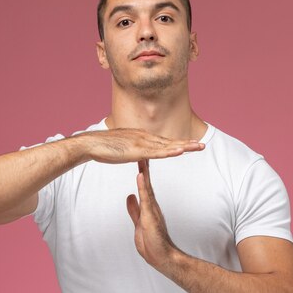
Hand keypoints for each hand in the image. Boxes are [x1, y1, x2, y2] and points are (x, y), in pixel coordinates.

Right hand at [74, 128, 203, 163]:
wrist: (91, 144)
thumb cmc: (103, 147)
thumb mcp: (123, 148)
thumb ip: (133, 150)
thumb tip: (140, 155)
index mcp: (141, 137)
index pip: (163, 141)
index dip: (178, 143)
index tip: (191, 145)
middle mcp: (144, 137)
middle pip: (169, 141)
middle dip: (187, 144)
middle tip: (202, 145)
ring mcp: (141, 143)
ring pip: (166, 146)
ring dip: (183, 146)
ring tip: (197, 147)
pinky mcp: (136, 150)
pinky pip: (156, 152)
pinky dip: (169, 151)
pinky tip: (180, 151)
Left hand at [126, 159, 180, 270]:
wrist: (162, 257)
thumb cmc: (152, 243)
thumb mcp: (139, 222)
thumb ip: (134, 209)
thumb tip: (130, 197)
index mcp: (148, 205)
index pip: (144, 184)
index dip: (141, 170)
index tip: (139, 156)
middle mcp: (152, 204)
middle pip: (146, 181)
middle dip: (144, 165)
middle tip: (143, 149)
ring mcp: (152, 209)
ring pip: (147, 186)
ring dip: (144, 171)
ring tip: (142, 156)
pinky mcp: (151, 215)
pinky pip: (146, 197)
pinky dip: (143, 185)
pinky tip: (140, 174)